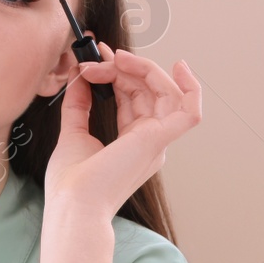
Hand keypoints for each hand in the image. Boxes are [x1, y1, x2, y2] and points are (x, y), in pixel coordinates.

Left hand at [45, 43, 201, 223]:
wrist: (73, 204)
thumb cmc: (71, 184)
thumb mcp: (73, 133)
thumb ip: (79, 105)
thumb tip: (80, 78)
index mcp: (134, 143)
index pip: (136, 97)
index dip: (120, 72)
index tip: (95, 58)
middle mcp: (151, 142)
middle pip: (150, 91)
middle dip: (125, 67)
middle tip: (98, 58)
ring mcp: (157, 141)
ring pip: (167, 93)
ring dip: (143, 69)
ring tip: (115, 60)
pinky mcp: (158, 140)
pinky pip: (190, 112)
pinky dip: (191, 88)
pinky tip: (181, 67)